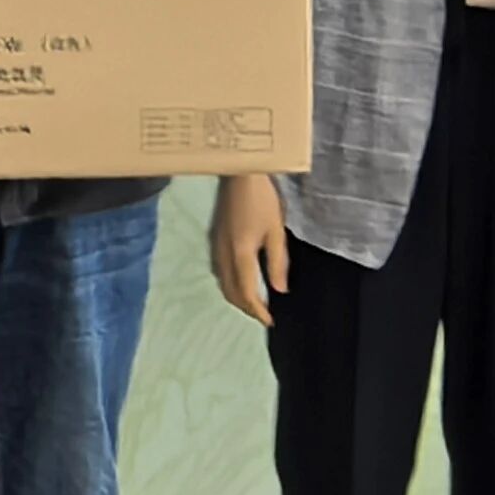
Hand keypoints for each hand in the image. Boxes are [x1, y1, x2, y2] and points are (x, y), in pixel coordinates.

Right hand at [209, 173, 290, 328]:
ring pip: (222, 281)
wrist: (239, 173)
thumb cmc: (262, 200)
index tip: (269, 321)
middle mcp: (224, 252)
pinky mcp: (216, 237)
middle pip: (229, 290)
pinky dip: (230, 283)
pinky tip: (241, 280)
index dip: (257, 309)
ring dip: (236, 295)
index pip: (246, 291)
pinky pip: (220, 270)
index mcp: (240, 253)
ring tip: (253, 301)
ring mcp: (216, 244)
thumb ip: (277, 261)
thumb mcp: (276, 231)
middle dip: (245, 306)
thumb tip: (279, 289)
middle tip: (262, 315)